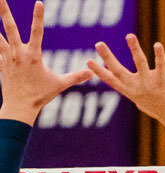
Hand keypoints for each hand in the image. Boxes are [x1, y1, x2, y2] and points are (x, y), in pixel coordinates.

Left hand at [0, 1, 92, 123]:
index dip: (38, 16)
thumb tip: (92, 73)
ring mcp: (7, 57)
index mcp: (33, 56)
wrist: (20, 106)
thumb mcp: (60, 84)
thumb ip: (76, 77)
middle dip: (5, 12)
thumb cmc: (41, 95)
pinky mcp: (1, 63)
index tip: (39, 3)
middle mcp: (18, 53)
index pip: (37, 31)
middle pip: (10, 27)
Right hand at [87, 34, 164, 129]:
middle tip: (98, 44)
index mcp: (131, 92)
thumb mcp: (144, 104)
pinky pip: (160, 65)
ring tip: (130, 36)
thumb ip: (137, 96)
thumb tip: (133, 95)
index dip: (100, 71)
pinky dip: (159, 54)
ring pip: (140, 63)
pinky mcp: (163, 81)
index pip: (112, 80)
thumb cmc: (162, 111)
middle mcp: (138, 87)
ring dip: (134, 48)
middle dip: (108, 57)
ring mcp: (150, 84)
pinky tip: (157, 44)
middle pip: (119, 70)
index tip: (88, 62)